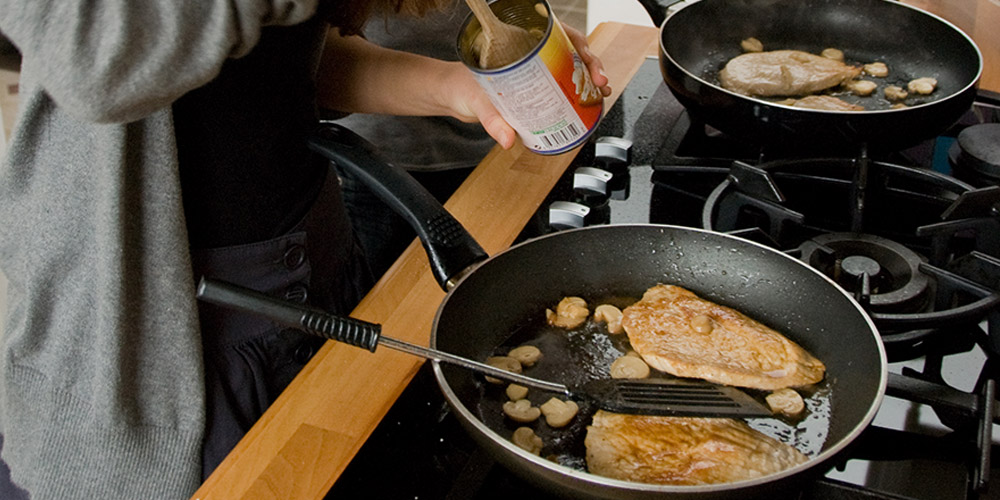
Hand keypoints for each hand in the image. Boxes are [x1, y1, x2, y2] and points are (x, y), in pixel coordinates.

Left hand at [450, 22, 611, 149]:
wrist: (450, 97)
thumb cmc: (459, 86)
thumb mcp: (476, 101)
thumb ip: (491, 120)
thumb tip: (507, 138)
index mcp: (518, 45)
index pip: (559, 35)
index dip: (580, 46)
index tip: (588, 60)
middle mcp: (530, 56)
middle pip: (571, 53)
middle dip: (592, 66)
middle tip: (602, 83)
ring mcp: (533, 72)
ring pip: (570, 70)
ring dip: (589, 81)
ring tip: (601, 95)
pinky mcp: (533, 91)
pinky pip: (560, 88)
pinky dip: (576, 96)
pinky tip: (587, 106)